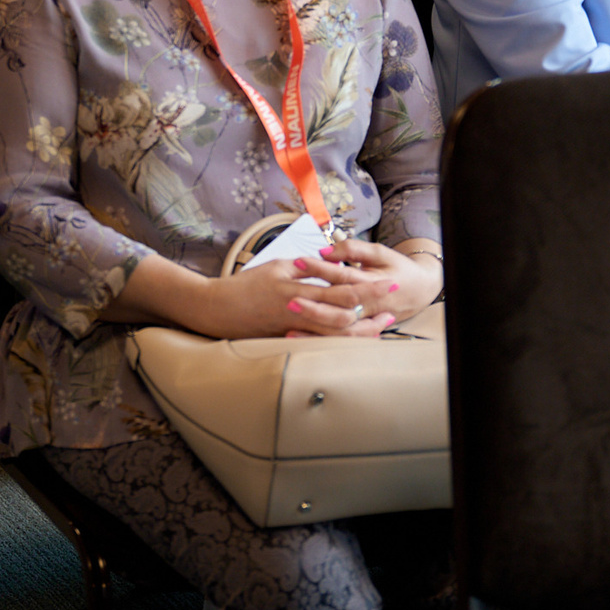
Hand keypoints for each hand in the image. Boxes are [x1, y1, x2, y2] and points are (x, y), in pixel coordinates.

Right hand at [191, 260, 395, 341]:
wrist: (216, 309)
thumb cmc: (245, 285)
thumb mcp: (276, 268)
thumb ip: (305, 270)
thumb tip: (330, 268)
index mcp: (298, 288)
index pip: (341, 288)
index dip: (367, 287)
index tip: (387, 283)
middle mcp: (299, 310)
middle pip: (344, 313)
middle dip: (371, 310)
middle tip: (392, 307)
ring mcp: (294, 327)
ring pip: (334, 332)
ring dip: (360, 329)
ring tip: (379, 326)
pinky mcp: (287, 339)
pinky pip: (320, 341)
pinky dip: (339, 340)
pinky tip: (350, 337)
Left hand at [293, 239, 441, 325]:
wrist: (419, 290)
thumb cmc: (396, 268)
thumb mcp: (379, 253)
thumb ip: (354, 249)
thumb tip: (326, 251)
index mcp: (375, 283)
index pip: (343, 277)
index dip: (320, 269)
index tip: (298, 262)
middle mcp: (370, 305)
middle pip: (338, 307)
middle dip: (312, 303)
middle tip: (288, 297)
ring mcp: (365, 320)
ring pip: (337, 328)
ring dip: (311, 324)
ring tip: (288, 316)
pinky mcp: (359, 329)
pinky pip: (336, 338)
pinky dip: (314, 337)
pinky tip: (292, 334)